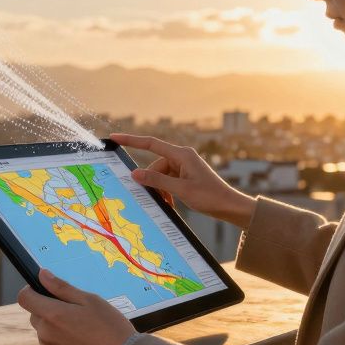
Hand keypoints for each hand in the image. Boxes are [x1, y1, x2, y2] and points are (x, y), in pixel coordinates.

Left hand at [16, 268, 136, 344]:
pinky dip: (59, 341)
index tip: (43, 290)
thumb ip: (61, 287)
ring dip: (53, 326)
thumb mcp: (89, 299)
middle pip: (35, 314)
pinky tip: (79, 341)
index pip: (24, 298)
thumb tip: (42, 275)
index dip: (31, 290)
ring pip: (43, 331)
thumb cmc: (109, 325)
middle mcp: (46, 333)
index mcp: (53, 314)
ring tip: (79, 328)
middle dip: (47, 309)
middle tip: (73, 311)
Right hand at [109, 132, 256, 228]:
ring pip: (160, 176)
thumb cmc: (209, 196)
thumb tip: (135, 174)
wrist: (229, 206)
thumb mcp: (181, 190)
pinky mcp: (185, 176)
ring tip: (169, 203)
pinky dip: (167, 192)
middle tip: (157, 198)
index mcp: (182, 154)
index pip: (151, 144)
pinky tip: (172, 203)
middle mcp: (182, 157)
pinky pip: (168, 181)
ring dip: (161, 190)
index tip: (115, 138)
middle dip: (153, 183)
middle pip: (155, 166)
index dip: (131, 140)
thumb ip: (157, 181)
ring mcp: (184, 167)